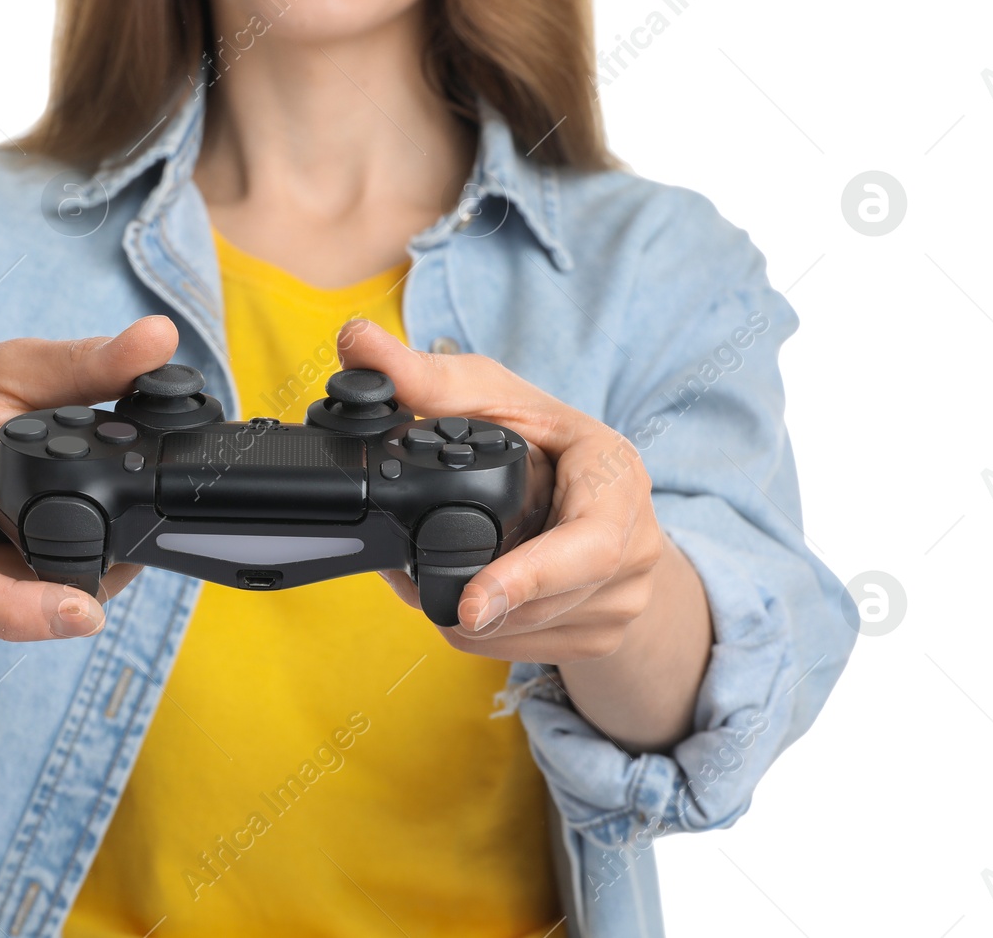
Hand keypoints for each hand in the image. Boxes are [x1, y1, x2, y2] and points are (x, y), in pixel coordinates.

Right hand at [0, 316, 180, 642]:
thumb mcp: (7, 367)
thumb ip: (85, 360)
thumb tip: (159, 339)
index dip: (9, 608)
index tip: (81, 611)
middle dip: (57, 603)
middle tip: (127, 565)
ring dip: (54, 602)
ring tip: (111, 559)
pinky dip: (41, 599)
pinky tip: (80, 569)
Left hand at [338, 320, 672, 664]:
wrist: (600, 502)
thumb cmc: (544, 440)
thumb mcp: (492, 395)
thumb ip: (424, 375)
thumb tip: (354, 341)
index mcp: (618, 478)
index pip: (590, 544)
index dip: (530, 577)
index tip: (473, 603)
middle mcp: (637, 545)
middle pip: (547, 600)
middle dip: (471, 594)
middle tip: (408, 576)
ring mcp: (625, 599)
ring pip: (524, 632)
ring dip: (466, 614)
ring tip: (431, 571)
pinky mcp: (602, 637)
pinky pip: (523, 651)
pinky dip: (481, 631)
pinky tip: (467, 593)